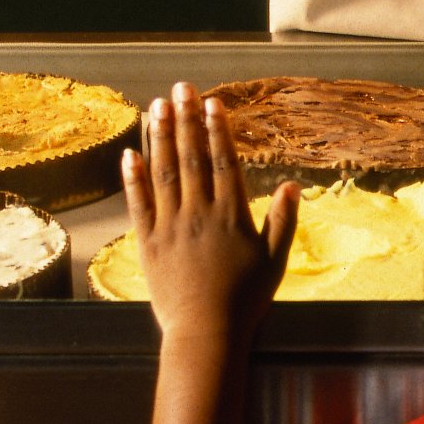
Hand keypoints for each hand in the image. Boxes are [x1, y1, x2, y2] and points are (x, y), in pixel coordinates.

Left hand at [122, 84, 296, 338]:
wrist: (206, 334)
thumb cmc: (246, 301)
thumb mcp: (274, 261)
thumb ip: (283, 221)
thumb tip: (293, 186)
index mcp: (230, 215)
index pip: (223, 161)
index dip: (217, 129)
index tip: (211, 103)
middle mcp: (199, 213)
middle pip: (191, 158)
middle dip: (185, 119)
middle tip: (180, 88)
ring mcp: (170, 227)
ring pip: (164, 173)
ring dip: (159, 137)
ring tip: (156, 106)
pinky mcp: (148, 243)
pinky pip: (138, 204)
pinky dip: (133, 178)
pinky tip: (129, 153)